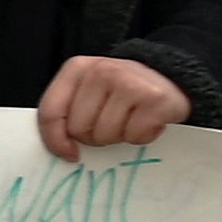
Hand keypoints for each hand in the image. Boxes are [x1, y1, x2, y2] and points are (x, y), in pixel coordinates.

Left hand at [33, 55, 190, 156]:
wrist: (170, 78)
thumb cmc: (122, 92)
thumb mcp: (89, 92)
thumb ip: (67, 113)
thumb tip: (61, 149)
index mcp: (77, 69)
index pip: (50, 112)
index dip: (55, 140)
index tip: (69, 153)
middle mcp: (101, 71)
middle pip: (78, 129)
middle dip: (93, 136)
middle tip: (111, 123)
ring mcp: (128, 83)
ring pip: (105, 135)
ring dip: (119, 136)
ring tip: (130, 119)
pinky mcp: (154, 99)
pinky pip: (134, 137)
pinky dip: (141, 136)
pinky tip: (147, 120)